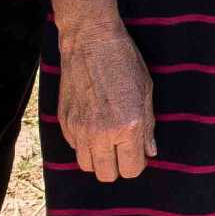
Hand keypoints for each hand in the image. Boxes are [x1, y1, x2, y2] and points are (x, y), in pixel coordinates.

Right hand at [56, 23, 157, 182]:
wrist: (91, 40)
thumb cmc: (124, 61)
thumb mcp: (146, 91)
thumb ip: (148, 126)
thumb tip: (150, 152)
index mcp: (128, 127)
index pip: (131, 169)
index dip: (137, 163)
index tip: (138, 152)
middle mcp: (102, 134)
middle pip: (106, 175)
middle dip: (117, 165)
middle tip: (123, 148)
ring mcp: (79, 130)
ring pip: (87, 166)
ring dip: (98, 158)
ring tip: (107, 139)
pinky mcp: (64, 123)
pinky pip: (74, 147)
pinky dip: (84, 143)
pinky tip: (93, 123)